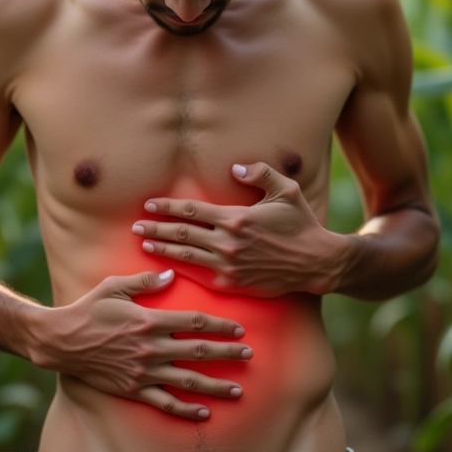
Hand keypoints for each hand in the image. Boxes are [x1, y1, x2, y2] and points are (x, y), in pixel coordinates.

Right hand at [29, 270, 252, 419]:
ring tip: (238, 389)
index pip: (195, 322)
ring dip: (216, 385)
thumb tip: (172, 274)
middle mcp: (151, 348)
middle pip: (198, 352)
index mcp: (149, 320)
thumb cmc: (89, 309)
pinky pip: (165, 403)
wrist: (61, 342)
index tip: (239, 329)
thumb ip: (145, 281)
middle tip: (249, 355)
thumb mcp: (114, 287)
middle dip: (227, 354)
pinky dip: (186, 410)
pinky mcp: (134, 390)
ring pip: (188, 381)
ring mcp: (143, 372)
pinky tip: (204, 413)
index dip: (220, 326)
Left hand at [132, 163, 341, 296]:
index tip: (149, 205)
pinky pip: (200, 276)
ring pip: (186, 256)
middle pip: (182, 233)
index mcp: (236, 217)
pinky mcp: (233, 284)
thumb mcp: (286, 190)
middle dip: (155, 228)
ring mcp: (229, 265)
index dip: (168, 207)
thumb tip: (235, 167)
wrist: (316, 262)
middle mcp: (228, 242)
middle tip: (136, 226)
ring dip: (162, 249)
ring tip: (144, 244)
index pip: (192, 211)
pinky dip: (181, 269)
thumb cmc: (301, 224)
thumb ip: (260, 173)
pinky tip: (167, 266)